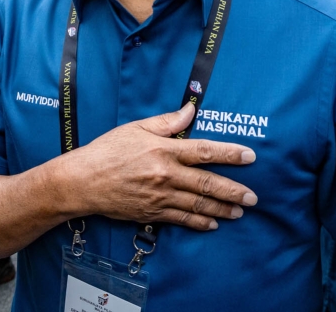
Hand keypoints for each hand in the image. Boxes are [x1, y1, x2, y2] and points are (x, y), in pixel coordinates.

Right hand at [59, 103, 257, 230]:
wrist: (82, 181)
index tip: (250, 156)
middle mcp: (166, 175)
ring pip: (198, 204)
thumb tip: (191, 110)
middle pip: (207, 183)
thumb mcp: (135, 128)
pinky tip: (213, 224)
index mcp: (164, 150)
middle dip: (233, 191)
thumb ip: (167, 121)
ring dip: (222, 209)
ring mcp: (160, 197)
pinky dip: (199, 223)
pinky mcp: (151, 213)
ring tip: (240, 212)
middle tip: (253, 197)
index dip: (230, 154)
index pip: (205, 151)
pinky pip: (181, 219)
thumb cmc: (107, 150)